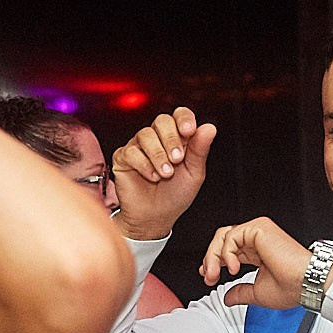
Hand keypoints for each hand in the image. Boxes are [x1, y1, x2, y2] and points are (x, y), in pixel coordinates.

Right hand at [111, 107, 216, 240]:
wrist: (156, 218)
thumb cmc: (175, 195)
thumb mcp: (194, 173)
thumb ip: (200, 150)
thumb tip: (209, 127)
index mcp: (177, 138)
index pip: (179, 115)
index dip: (184, 118)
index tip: (189, 131)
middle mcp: (157, 139)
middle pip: (162, 120)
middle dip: (171, 139)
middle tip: (177, 159)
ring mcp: (139, 147)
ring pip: (145, 134)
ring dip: (158, 155)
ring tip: (166, 174)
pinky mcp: (123, 158)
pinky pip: (131, 151)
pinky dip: (144, 165)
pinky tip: (152, 177)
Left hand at [201, 217, 317, 308]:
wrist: (306, 283)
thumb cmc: (292, 287)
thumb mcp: (258, 293)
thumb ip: (240, 292)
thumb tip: (228, 298)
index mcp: (259, 251)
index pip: (230, 249)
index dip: (216, 261)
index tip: (209, 276)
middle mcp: (259, 239)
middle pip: (223, 240)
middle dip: (211, 259)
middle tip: (208, 277)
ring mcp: (259, 231)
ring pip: (223, 236)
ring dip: (214, 256)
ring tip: (215, 274)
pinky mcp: (259, 228)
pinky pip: (231, 236)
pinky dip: (226, 253)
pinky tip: (233, 268)